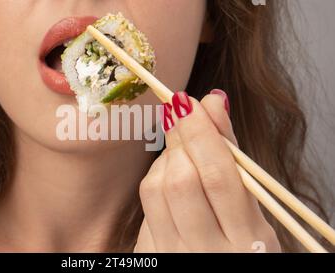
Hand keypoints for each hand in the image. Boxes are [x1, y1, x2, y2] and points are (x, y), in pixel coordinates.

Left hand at [134, 90, 280, 252]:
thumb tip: (214, 100)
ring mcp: (175, 254)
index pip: (218, 175)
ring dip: (167, 157)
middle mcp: (209, 251)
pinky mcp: (152, 253)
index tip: (187, 100)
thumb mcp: (251, 208)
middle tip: (180, 111)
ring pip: (156, 189)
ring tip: (182, 149)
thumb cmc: (240, 240)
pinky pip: (146, 204)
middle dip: (180, 137)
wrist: (217, 270)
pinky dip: (157, 178)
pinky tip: (171, 175)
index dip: (200, 132)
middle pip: (182, 180)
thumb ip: (233, 156)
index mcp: (247, 241)